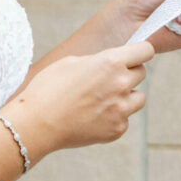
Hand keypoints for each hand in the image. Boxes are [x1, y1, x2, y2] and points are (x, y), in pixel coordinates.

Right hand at [8, 34, 152, 158]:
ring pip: (138, 99)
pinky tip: (92, 118)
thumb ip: (97, 61)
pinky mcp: (117, 129)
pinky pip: (124, 120)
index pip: (145, 50)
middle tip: (106, 82)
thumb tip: (109, 64)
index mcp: (111, 62)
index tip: (131, 57)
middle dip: (128, 75)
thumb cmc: (47, 90)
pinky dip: (113, 118)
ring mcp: (121, 109)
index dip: (138, 52)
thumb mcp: (70, 63)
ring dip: (126, 98)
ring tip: (101, 102)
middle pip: (141, 74)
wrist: (35, 124)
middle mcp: (121, 84)